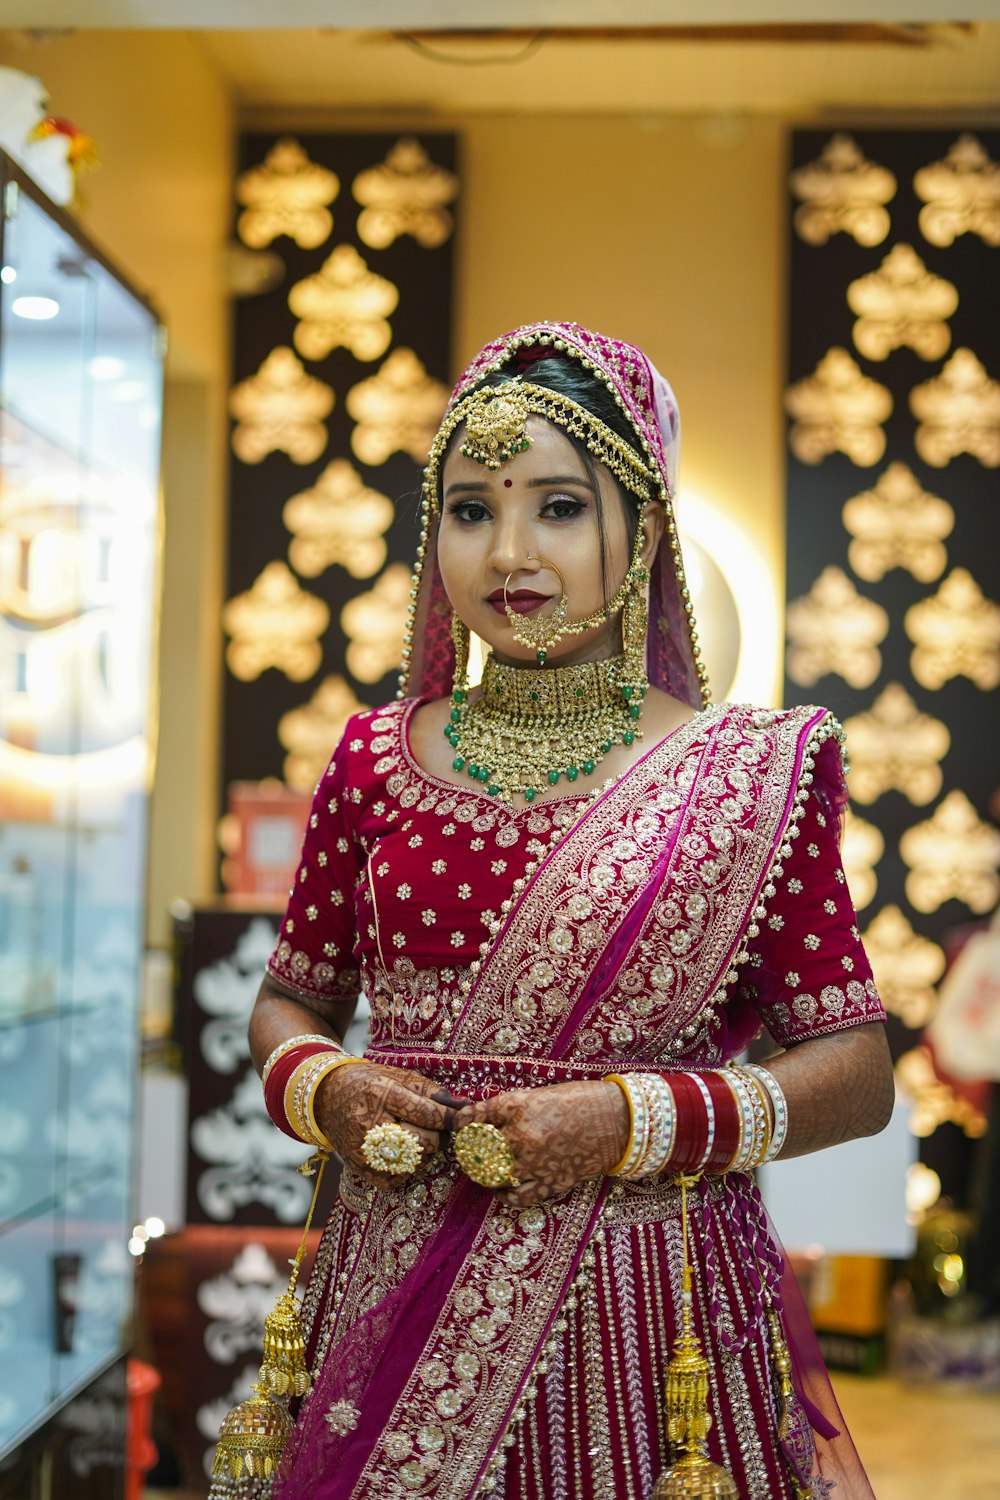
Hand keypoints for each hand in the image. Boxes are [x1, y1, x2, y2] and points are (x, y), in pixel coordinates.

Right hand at [315, 1063, 467, 1188]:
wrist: (324, 1096)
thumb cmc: (367, 1081)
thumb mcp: (398, 1075)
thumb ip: (431, 1091)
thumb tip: (464, 1106)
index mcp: (380, 1093)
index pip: (425, 1113)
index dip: (449, 1119)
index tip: (463, 1119)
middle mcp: (369, 1122)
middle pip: (420, 1143)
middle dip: (438, 1138)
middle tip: (439, 1130)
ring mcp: (361, 1149)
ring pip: (410, 1164)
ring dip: (423, 1154)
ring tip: (419, 1138)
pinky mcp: (357, 1167)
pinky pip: (393, 1180)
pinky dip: (405, 1171)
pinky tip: (403, 1155)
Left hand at [452, 1080, 628, 1206]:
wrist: (617, 1120)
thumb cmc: (579, 1099)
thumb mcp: (539, 1094)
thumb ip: (510, 1108)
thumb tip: (481, 1118)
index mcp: (517, 1106)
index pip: (474, 1117)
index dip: (462, 1122)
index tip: (460, 1125)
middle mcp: (522, 1136)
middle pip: (478, 1150)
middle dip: (470, 1150)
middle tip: (468, 1149)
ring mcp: (535, 1163)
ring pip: (494, 1175)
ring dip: (485, 1172)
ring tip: (483, 1169)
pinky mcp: (550, 1182)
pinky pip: (517, 1196)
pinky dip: (505, 1195)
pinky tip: (501, 1190)